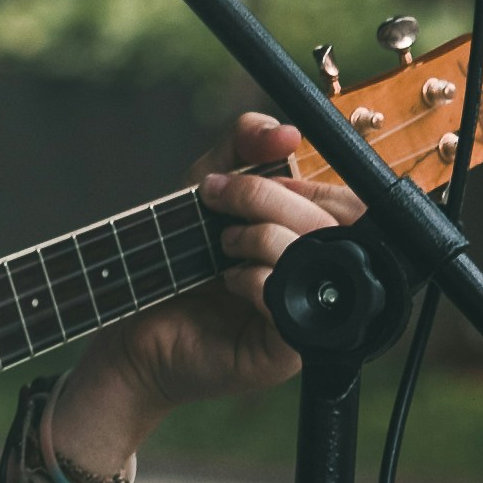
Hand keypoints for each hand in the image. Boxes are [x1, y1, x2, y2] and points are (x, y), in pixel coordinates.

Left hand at [51, 113, 357, 465]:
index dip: (300, 182)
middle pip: (334, 225)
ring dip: (261, 237)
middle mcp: (322, 278)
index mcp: (315, 239)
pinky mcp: (288, 351)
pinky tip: (228, 280)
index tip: (247, 177)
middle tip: (219, 204)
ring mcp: (310, 316)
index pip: (345, 202)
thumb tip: (288, 132)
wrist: (137, 323)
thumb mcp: (209, 185)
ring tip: (222, 244)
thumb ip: (244, 146)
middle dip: (270, 200)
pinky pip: (291, 304)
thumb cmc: (178, 258)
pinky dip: (256, 280)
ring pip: (314, 259)